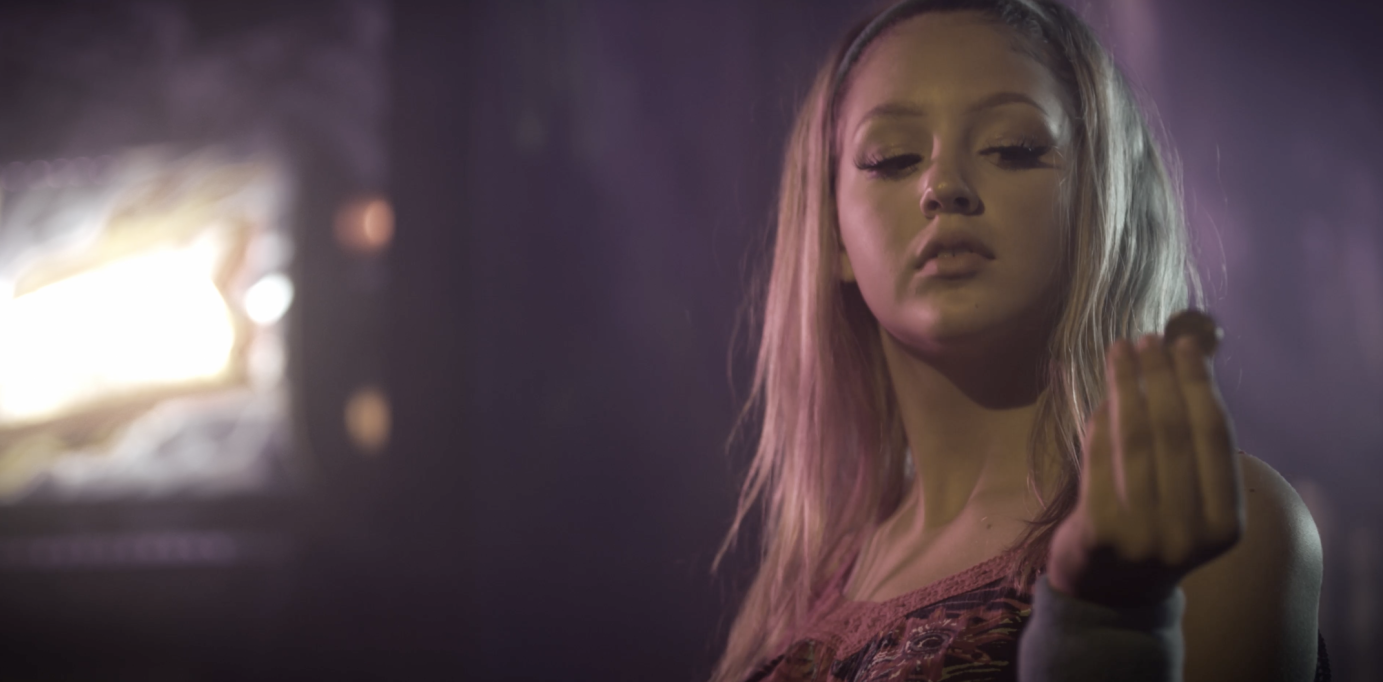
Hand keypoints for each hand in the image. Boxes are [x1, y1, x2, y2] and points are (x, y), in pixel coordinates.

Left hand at [1045, 334, 1245, 607]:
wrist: (1109, 594)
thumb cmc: (1155, 528)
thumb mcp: (1189, 499)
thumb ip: (1190, 442)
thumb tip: (1183, 358)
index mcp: (1227, 523)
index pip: (1214, 436)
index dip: (1199, 384)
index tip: (1186, 345)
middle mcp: (1190, 531)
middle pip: (1174, 432)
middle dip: (1160, 376)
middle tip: (1147, 338)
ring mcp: (1144, 534)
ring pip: (1135, 440)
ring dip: (1127, 386)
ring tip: (1121, 350)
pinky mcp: (1100, 532)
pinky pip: (1099, 461)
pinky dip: (1100, 422)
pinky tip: (1103, 395)